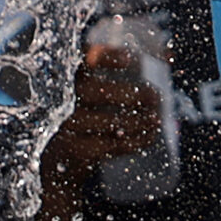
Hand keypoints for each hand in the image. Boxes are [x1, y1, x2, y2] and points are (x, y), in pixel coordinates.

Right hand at [38, 44, 164, 220]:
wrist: (52, 167)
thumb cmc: (77, 118)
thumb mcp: (85, 92)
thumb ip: (116, 71)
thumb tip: (168, 53)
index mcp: (61, 79)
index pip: (79, 60)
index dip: (106, 57)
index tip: (132, 59)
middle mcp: (58, 101)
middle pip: (97, 92)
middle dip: (133, 93)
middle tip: (156, 96)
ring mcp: (65, 128)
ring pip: (109, 122)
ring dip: (139, 120)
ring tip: (157, 117)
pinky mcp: (75, 152)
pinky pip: (111, 146)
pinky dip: (136, 140)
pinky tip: (151, 134)